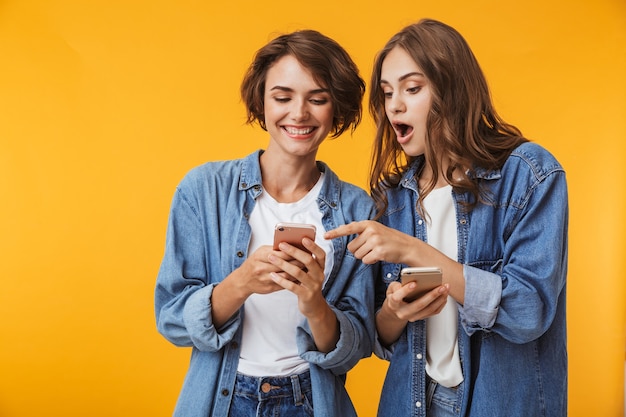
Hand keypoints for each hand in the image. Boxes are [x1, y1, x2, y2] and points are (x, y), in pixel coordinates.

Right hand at [235, 245, 303, 296]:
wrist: (242, 281)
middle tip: (310, 258)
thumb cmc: (254, 263)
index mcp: (260, 255)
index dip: (294, 251)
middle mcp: (262, 267)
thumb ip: (274, 249)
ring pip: (286, 275)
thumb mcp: (260, 252)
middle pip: (285, 264)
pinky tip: (301, 277)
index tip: (304, 249)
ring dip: (298, 272)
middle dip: (299, 261)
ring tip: (308, 268)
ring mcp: (265, 278)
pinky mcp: (269, 288)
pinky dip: (294, 280)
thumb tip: (292, 246)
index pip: (281, 253)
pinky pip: (285, 284)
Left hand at [267, 238, 338, 352]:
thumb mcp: (310, 272)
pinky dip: (282, 280)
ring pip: (298, 273)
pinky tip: (273, 275)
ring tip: (272, 258)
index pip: (320, 254)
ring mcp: (313, 286)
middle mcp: (319, 275)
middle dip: (293, 251)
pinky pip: (292, 286)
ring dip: (283, 264)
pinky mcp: (306, 295)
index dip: (313, 246)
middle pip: (308, 260)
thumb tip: (289, 245)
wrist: (313, 306)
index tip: (303, 238)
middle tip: (281, 245)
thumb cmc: (308, 284)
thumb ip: (304, 261)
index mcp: (321, 267)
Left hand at [324, 220, 419, 264]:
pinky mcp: (379, 252)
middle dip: (358, 250)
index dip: (336, 233)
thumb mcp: (375, 230)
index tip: (325, 236)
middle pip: (351, 247)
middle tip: (371, 248)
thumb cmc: (389, 239)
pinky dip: (370, 261)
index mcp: (368, 224)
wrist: (406, 246)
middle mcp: (370, 231)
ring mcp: (375, 241)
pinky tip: (379, 256)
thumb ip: (361, 231)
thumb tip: (343, 233)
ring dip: (365, 256)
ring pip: (357, 255)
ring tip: (376, 251)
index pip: (348, 228)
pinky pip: (365, 260)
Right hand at [384, 281, 448, 322]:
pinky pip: (433, 312)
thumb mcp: (391, 289)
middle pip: (419, 305)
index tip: (414, 283)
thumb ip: (397, 285)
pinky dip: (441, 303)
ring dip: (440, 299)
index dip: (406, 290)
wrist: (395, 312)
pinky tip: (444, 295)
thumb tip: (409, 281)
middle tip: (441, 287)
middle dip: (432, 295)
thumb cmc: (395, 296)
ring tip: (446, 289)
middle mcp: (403, 313)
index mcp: (393, 304)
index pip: (397, 297)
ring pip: (429, 309)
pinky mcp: (421, 317)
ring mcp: (413, 317)